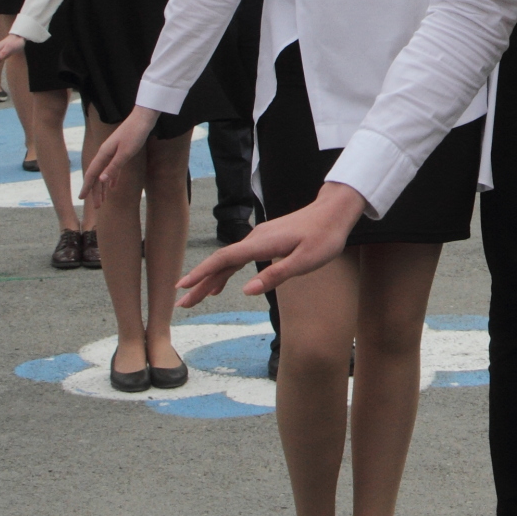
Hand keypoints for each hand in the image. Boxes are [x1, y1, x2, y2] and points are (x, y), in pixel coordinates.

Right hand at [83, 108, 161, 193]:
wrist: (144, 117)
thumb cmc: (135, 133)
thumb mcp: (126, 152)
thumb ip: (113, 167)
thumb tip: (100, 181)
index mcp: (104, 154)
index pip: (92, 174)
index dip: (87, 187)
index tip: (81, 199)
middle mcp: (105, 153)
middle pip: (97, 175)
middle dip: (96, 192)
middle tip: (97, 207)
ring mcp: (113, 152)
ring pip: (104, 173)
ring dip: (103, 187)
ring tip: (104, 200)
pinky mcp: (121, 150)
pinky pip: (113, 168)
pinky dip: (112, 178)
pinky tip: (113, 187)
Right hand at [179, 184, 364, 302]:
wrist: (334, 212)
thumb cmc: (324, 238)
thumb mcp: (305, 261)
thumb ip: (275, 275)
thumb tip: (246, 290)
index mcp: (261, 243)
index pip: (224, 259)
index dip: (201, 273)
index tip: (181, 286)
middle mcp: (255, 238)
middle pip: (221, 262)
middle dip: (200, 282)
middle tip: (182, 303)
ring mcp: (259, 238)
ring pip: (228, 260)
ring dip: (211, 278)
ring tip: (196, 298)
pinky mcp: (266, 239)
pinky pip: (239, 257)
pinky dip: (226, 271)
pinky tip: (221, 284)